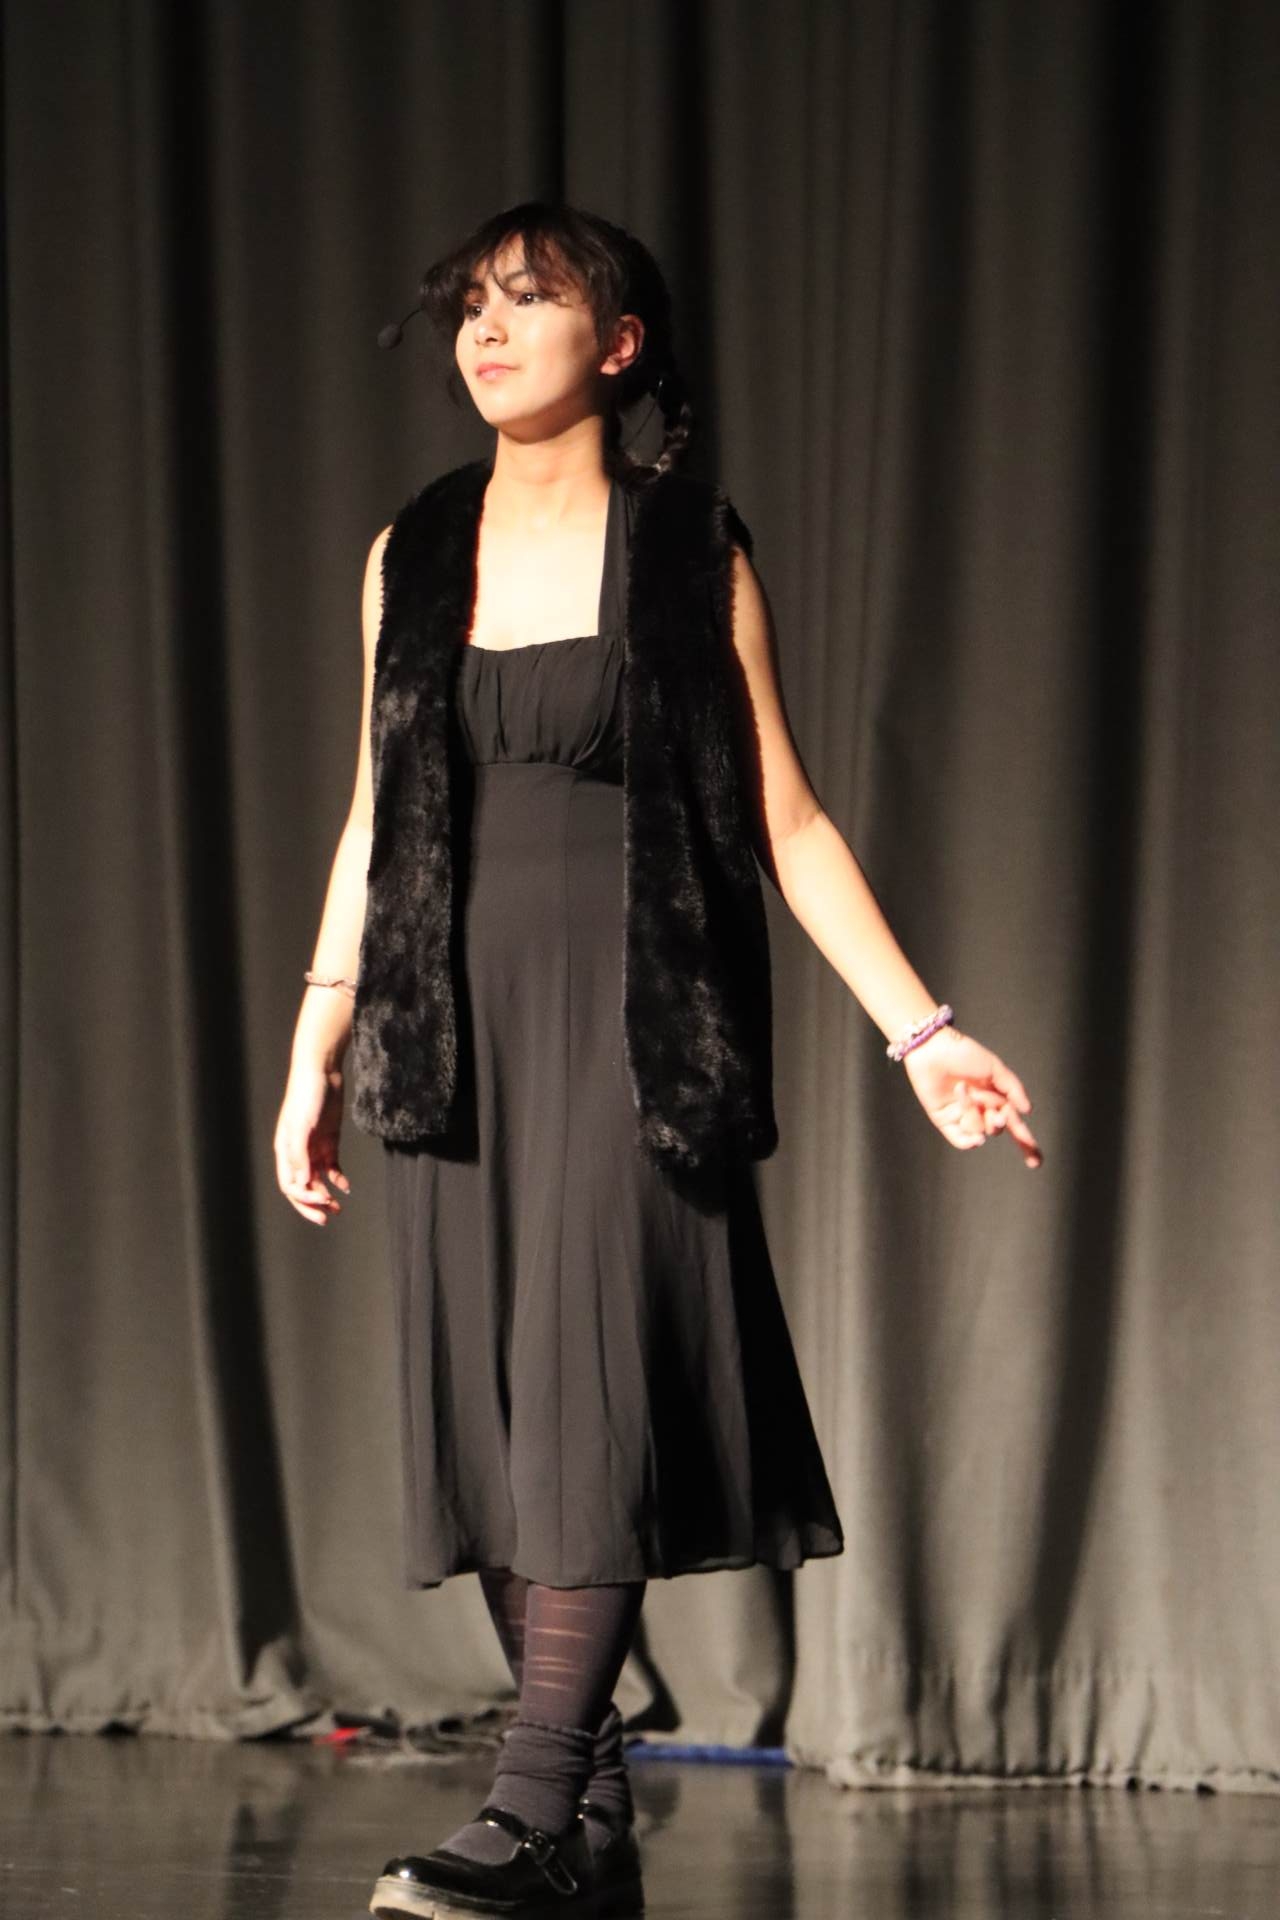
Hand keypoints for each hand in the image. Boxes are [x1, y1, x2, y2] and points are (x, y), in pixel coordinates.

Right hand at [273, 1063, 351, 1223]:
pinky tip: (346, 1187)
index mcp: (285, 1151)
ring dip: (326, 1195)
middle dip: (312, 1204)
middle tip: (327, 1218)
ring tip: (338, 1209)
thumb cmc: (306, 1096)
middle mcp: (298, 1153)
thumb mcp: (301, 1126)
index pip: (290, 1185)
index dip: (303, 1198)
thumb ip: (299, 1154)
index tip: (322, 1200)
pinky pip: (332, 1168)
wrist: (322, 1072)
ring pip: (317, 1181)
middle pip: (302, 1187)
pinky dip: (338, 1179)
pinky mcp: (329, 1141)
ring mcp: (314, 1148)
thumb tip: (300, 1182)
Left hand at [899, 1025, 1041, 1167]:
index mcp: (994, 1097)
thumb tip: (1027, 1111)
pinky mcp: (944, 1119)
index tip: (1036, 1162)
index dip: (1025, 1142)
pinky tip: (976, 1140)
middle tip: (997, 1114)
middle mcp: (979, 1108)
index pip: (1013, 1123)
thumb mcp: (995, 1068)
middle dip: (998, 1122)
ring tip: (963, 1089)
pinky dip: (969, 1141)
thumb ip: (1013, 1089)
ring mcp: (961, 1115)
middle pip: (996, 1128)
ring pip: (978, 1130)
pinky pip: (959, 1139)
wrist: (934, 1049)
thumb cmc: (964, 1053)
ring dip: (974, 1113)